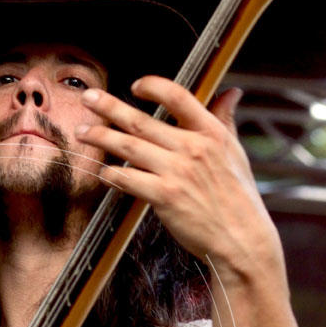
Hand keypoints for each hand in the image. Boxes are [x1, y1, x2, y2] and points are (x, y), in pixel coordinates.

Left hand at [78, 77, 279, 282]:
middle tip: (88, 98)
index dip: (153, 86)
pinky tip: (102, 172)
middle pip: (141, 121)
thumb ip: (226, 120)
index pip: (178, 96)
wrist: (242, 240)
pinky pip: (129, 179)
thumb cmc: (239, 198)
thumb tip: (231, 92)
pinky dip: (112, 174)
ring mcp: (177, 172)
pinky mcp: (165, 197)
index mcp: (211, 133)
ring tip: (83, 133)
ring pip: (129, 147)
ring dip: (101, 138)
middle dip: (109, 107)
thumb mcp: (236, 153)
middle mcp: (193, 148)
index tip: (136, 86)